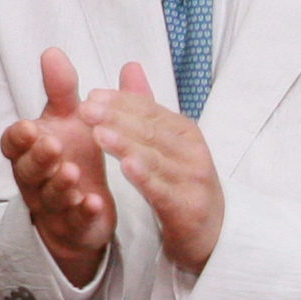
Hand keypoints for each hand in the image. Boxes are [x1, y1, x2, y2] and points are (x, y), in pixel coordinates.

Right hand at [0, 45, 115, 286]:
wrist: (83, 208)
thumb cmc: (73, 155)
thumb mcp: (69, 120)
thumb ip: (62, 90)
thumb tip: (52, 51)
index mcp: (31, 151)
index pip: (13, 144)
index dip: (19, 137)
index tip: (30, 126)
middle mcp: (36, 179)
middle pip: (27, 171)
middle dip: (39, 158)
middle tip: (54, 145)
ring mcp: (52, 205)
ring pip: (48, 197)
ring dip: (59, 185)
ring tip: (73, 173)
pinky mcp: (72, 226)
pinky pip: (72, 221)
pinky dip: (82, 212)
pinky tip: (94, 202)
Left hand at [87, 61, 223, 276]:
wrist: (214, 232)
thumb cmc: (184, 182)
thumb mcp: (167, 142)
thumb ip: (145, 107)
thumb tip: (129, 66)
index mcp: (183, 132)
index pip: (150, 111)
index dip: (121, 102)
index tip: (92, 95)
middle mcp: (191, 151)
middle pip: (151, 131)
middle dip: (117, 119)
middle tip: (85, 109)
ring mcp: (192, 180)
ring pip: (155, 159)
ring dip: (127, 145)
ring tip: (99, 134)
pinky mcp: (188, 208)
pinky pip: (163, 191)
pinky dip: (146, 179)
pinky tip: (126, 168)